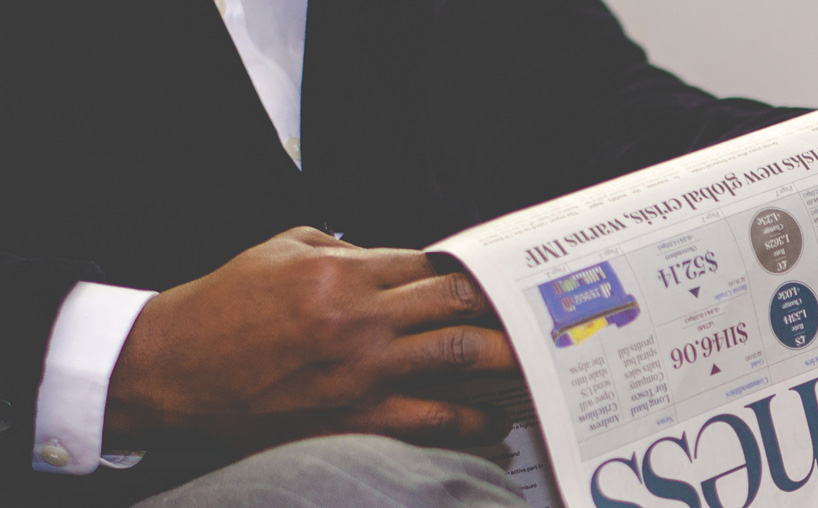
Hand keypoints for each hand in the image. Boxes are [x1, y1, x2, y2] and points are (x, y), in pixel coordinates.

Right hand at [105, 227, 518, 452]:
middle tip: (535, 311)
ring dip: (506, 358)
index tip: (491, 278)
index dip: (465, 269)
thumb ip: (336, 248)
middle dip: (502, 305)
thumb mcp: (275, 253)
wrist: (169, 372)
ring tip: (534, 360)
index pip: (428, 263)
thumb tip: (383, 254)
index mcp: (341, 273)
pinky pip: (433, 420)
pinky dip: (472, 421)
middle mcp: (360, 319)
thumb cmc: (217, 311)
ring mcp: (362, 371)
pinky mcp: (355, 418)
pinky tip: (494, 420)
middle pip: (458, 301)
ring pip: (460, 355)